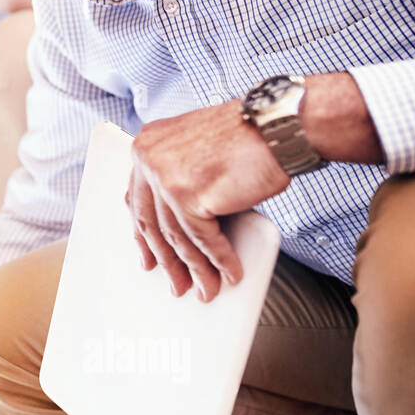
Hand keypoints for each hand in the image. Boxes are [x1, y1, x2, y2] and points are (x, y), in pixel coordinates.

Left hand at [127, 102, 290, 300]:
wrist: (277, 124)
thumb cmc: (248, 135)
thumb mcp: (197, 148)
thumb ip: (179, 174)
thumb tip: (177, 224)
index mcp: (146, 145)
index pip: (137, 199)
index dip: (144, 234)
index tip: (149, 257)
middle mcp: (148, 159)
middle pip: (152, 222)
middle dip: (167, 260)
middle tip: (176, 283)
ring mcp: (164, 177)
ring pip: (176, 237)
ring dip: (195, 269)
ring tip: (207, 289)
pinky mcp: (188, 195)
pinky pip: (202, 240)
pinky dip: (218, 261)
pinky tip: (229, 274)